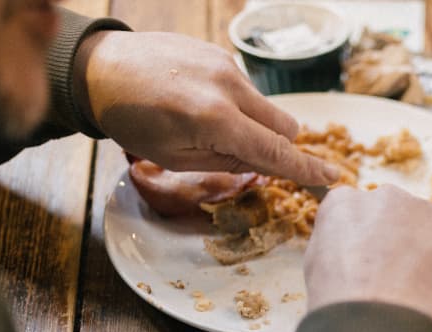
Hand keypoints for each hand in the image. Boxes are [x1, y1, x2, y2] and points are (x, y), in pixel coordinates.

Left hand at [76, 30, 338, 184]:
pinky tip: (199, 102)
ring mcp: (225, 65)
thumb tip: (267, 165)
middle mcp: (228, 87)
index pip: (276, 151)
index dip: (306, 170)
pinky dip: (236, 103)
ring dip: (253, 123)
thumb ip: (229, 160)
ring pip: (265, 106)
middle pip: (284, 126)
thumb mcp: (177, 157)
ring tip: (206, 124)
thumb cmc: (132, 122)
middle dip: (277, 146)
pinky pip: (245, 87)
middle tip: (245, 154)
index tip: (333, 179)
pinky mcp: (218, 52)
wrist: (99, 70)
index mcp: (216, 120)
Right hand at [304, 186, 431, 331]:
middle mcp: (385, 199)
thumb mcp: (317, 272)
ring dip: (431, 264)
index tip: (371, 268)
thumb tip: (352, 260)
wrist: (378, 322)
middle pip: (399, 222)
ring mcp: (425, 213)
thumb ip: (337, 252)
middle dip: (402, 249)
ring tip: (421, 301)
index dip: (367, 247)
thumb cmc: (341, 306)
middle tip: (400, 286)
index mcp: (344, 206)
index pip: (358, 218)